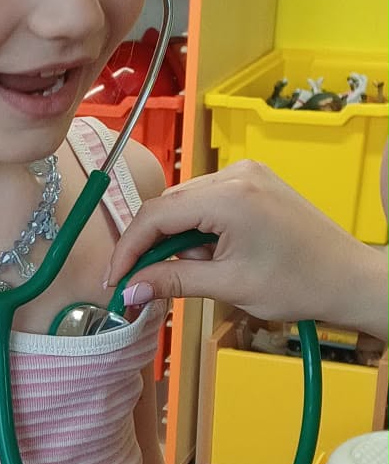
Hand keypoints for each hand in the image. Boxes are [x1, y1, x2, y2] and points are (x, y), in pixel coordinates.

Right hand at [105, 160, 388, 339]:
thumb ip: (173, 281)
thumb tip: (130, 289)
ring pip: (185, 205)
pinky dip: (197, 231)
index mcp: (230, 196)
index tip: (115, 280)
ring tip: (195, 273)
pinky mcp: (253, 182)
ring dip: (176, 240)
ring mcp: (247, 174)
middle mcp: (236, 174)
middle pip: (168, 206)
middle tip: (139, 284)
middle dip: (150, 246)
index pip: (156, 215)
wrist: (347, 278)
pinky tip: (209, 257)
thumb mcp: (228, 286)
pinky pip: (207, 202)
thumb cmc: (300, 283)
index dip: (128, 249)